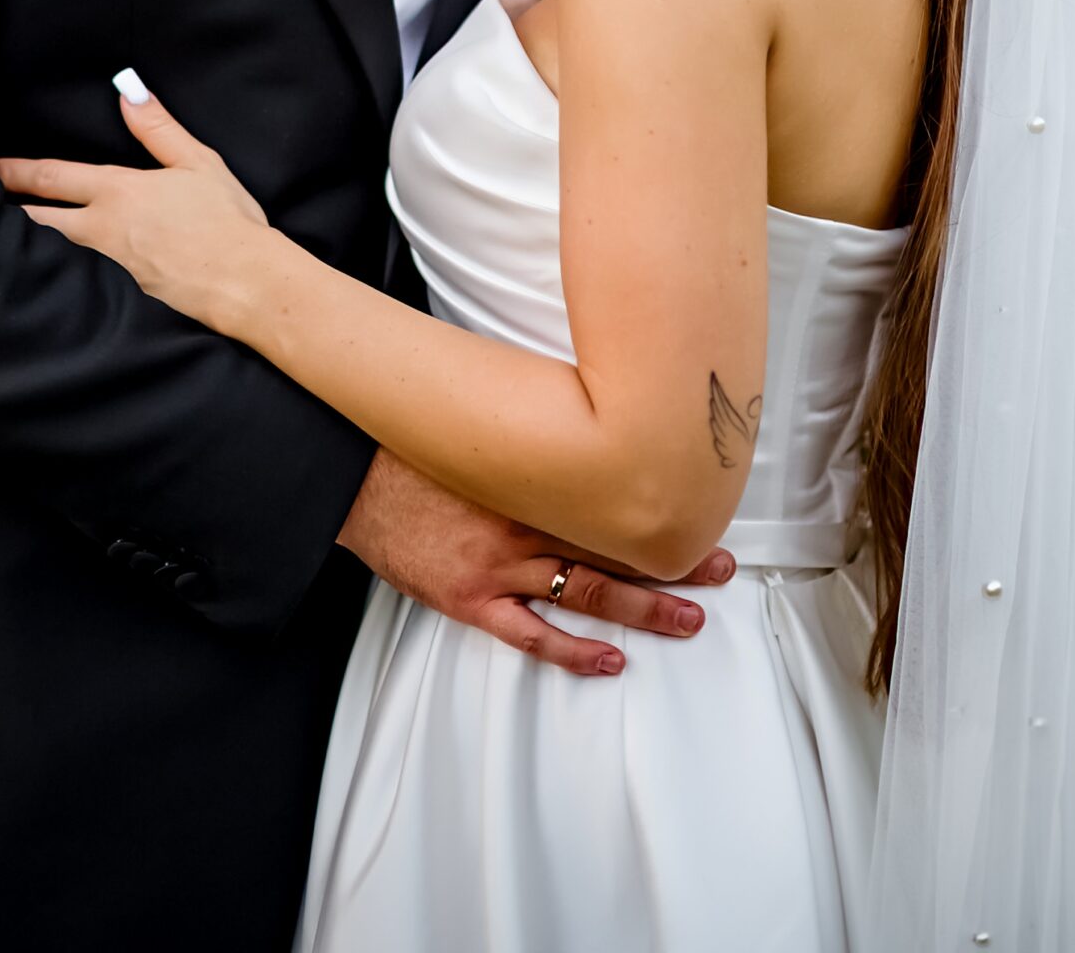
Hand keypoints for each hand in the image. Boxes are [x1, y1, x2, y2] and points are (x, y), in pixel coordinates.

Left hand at [0, 81, 267, 330]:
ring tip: (10, 235)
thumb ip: (158, 128)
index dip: (17, 171)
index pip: (53, 178)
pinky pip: (82, 277)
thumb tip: (128, 91)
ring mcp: (107, 267)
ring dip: (32, 240)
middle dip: (11, 209)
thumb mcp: (197, 162)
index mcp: (118, 192)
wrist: (242, 281)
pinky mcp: (121, 295)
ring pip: (56, 250)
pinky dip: (63, 270)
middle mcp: (102, 230)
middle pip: (39, 219)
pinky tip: (61, 272)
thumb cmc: (225, 219)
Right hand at [339, 447, 735, 679]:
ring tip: (690, 619)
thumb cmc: (417, 444)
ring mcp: (498, 565)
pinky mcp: (469, 598)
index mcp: (531, 473)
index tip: (702, 506)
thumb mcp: (481, 421)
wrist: (353, 472)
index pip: (611, 492)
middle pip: (613, 542)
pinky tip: (610, 661)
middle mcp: (524, 520)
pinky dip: (572, 651)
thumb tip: (582, 413)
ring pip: (586, 589)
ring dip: (643, 606)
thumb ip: (531, 427)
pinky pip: (530, 633)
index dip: (659, 504)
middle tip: (721, 567)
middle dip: (671, 558)